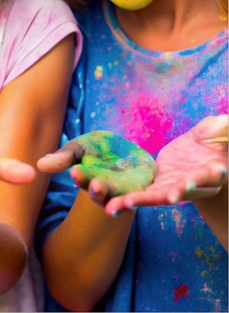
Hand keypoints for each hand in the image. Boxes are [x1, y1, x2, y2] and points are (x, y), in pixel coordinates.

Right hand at [38, 130, 156, 205]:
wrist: (125, 149)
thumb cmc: (96, 149)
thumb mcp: (79, 147)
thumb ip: (63, 157)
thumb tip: (40, 165)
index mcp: (90, 180)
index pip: (84, 180)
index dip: (81, 177)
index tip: (75, 172)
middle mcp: (108, 189)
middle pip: (102, 193)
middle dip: (99, 190)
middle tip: (95, 186)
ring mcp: (128, 190)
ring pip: (122, 198)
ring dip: (119, 201)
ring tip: (116, 202)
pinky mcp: (147, 186)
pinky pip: (147, 195)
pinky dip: (142, 198)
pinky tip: (139, 199)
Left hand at [105, 115, 227, 215]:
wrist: (200, 154)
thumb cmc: (214, 141)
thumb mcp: (217, 132)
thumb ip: (220, 129)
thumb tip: (224, 121)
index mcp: (212, 171)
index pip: (209, 176)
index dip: (201, 178)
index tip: (191, 180)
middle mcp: (193, 185)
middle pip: (181, 191)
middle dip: (172, 194)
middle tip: (167, 198)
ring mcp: (173, 187)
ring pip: (156, 197)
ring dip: (138, 201)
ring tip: (117, 207)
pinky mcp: (157, 185)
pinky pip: (141, 192)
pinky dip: (127, 199)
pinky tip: (110, 204)